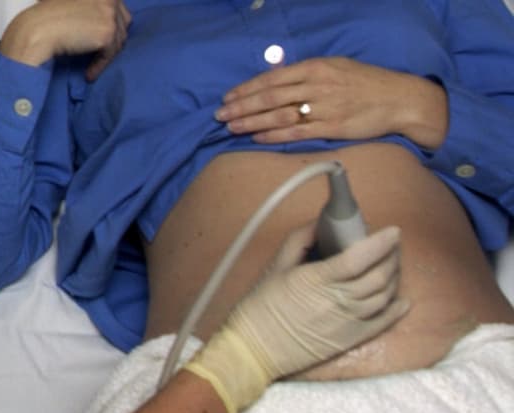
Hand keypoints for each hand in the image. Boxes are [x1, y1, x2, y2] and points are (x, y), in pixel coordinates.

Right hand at [0, 0, 130, 79]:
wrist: (38, 29)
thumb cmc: (45, 17)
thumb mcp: (69, 2)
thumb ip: (86, 6)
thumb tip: (94, 20)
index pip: (117, 6)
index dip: (110, 22)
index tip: (100, 36)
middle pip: (124, 22)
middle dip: (113, 38)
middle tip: (101, 52)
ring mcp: (110, 14)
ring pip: (119, 40)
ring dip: (106, 53)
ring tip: (92, 64)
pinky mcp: (108, 33)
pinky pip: (110, 54)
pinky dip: (99, 66)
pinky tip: (89, 74)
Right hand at [184, 224, 409, 412]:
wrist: (253, 350)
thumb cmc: (259, 308)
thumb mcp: (274, 267)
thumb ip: (299, 240)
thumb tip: (322, 223)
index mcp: (315, 280)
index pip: (359, 258)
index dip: (380, 242)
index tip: (392, 231)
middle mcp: (336, 301)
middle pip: (378, 275)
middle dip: (391, 256)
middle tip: (391, 246)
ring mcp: (347, 322)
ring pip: (385, 296)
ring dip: (393, 277)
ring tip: (390, 266)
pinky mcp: (350, 340)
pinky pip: (383, 322)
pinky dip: (397, 308)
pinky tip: (401, 299)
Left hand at [216, 58, 448, 148]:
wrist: (401, 99)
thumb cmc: (366, 83)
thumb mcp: (336, 67)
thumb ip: (306, 73)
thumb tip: (277, 76)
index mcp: (316, 68)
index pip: (272, 78)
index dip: (246, 89)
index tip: (228, 98)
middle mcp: (317, 86)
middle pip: (270, 97)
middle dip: (241, 107)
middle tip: (220, 115)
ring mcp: (324, 107)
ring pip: (279, 115)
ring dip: (251, 122)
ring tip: (231, 128)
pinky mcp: (332, 128)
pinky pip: (297, 132)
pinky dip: (274, 135)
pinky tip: (256, 138)